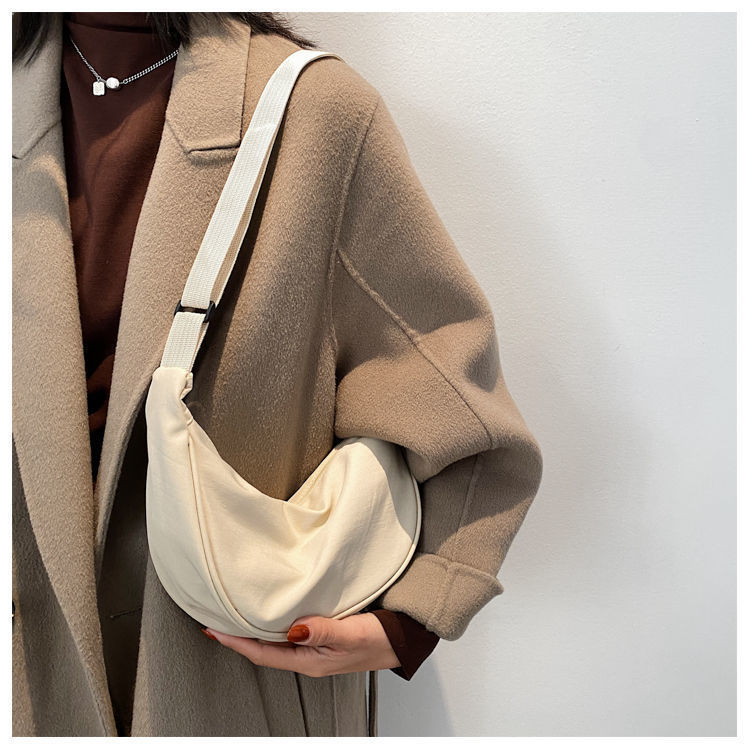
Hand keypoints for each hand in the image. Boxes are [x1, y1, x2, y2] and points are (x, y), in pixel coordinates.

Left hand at [200, 613, 400, 676]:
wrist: (403, 638)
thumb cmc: (380, 638)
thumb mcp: (351, 633)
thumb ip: (322, 631)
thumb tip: (293, 630)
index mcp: (310, 661)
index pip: (264, 654)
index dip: (237, 643)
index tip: (215, 631)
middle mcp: (308, 657)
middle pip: (264, 649)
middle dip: (239, 637)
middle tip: (217, 618)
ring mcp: (315, 648)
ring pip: (276, 641)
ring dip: (255, 629)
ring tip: (235, 614)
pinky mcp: (322, 636)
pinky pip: (290, 632)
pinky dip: (274, 622)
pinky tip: (271, 611)